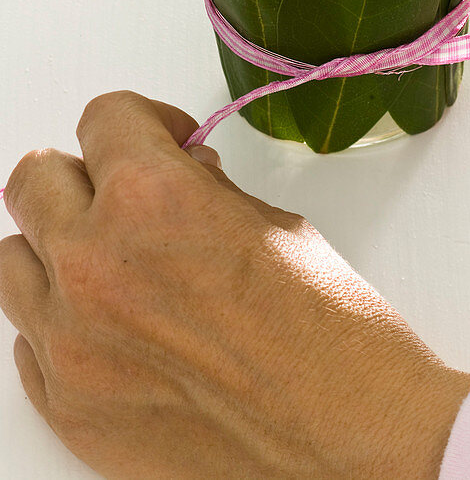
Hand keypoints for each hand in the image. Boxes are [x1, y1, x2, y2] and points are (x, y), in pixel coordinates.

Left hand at [0, 91, 469, 478]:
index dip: (145, 121)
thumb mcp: (281, 230)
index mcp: (154, 202)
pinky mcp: (67, 406)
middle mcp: (92, 264)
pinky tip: (125, 329)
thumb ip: (209, 195)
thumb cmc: (336, 335)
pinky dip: (65, 322)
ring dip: (62, 248)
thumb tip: (182, 177)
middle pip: (36, 180)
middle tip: (134, 198)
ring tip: (121, 267)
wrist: (350, 436)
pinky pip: (29, 339)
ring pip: (15, 259)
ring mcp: (68, 341)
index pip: (106, 118)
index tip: (165, 140)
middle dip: (89, 177)